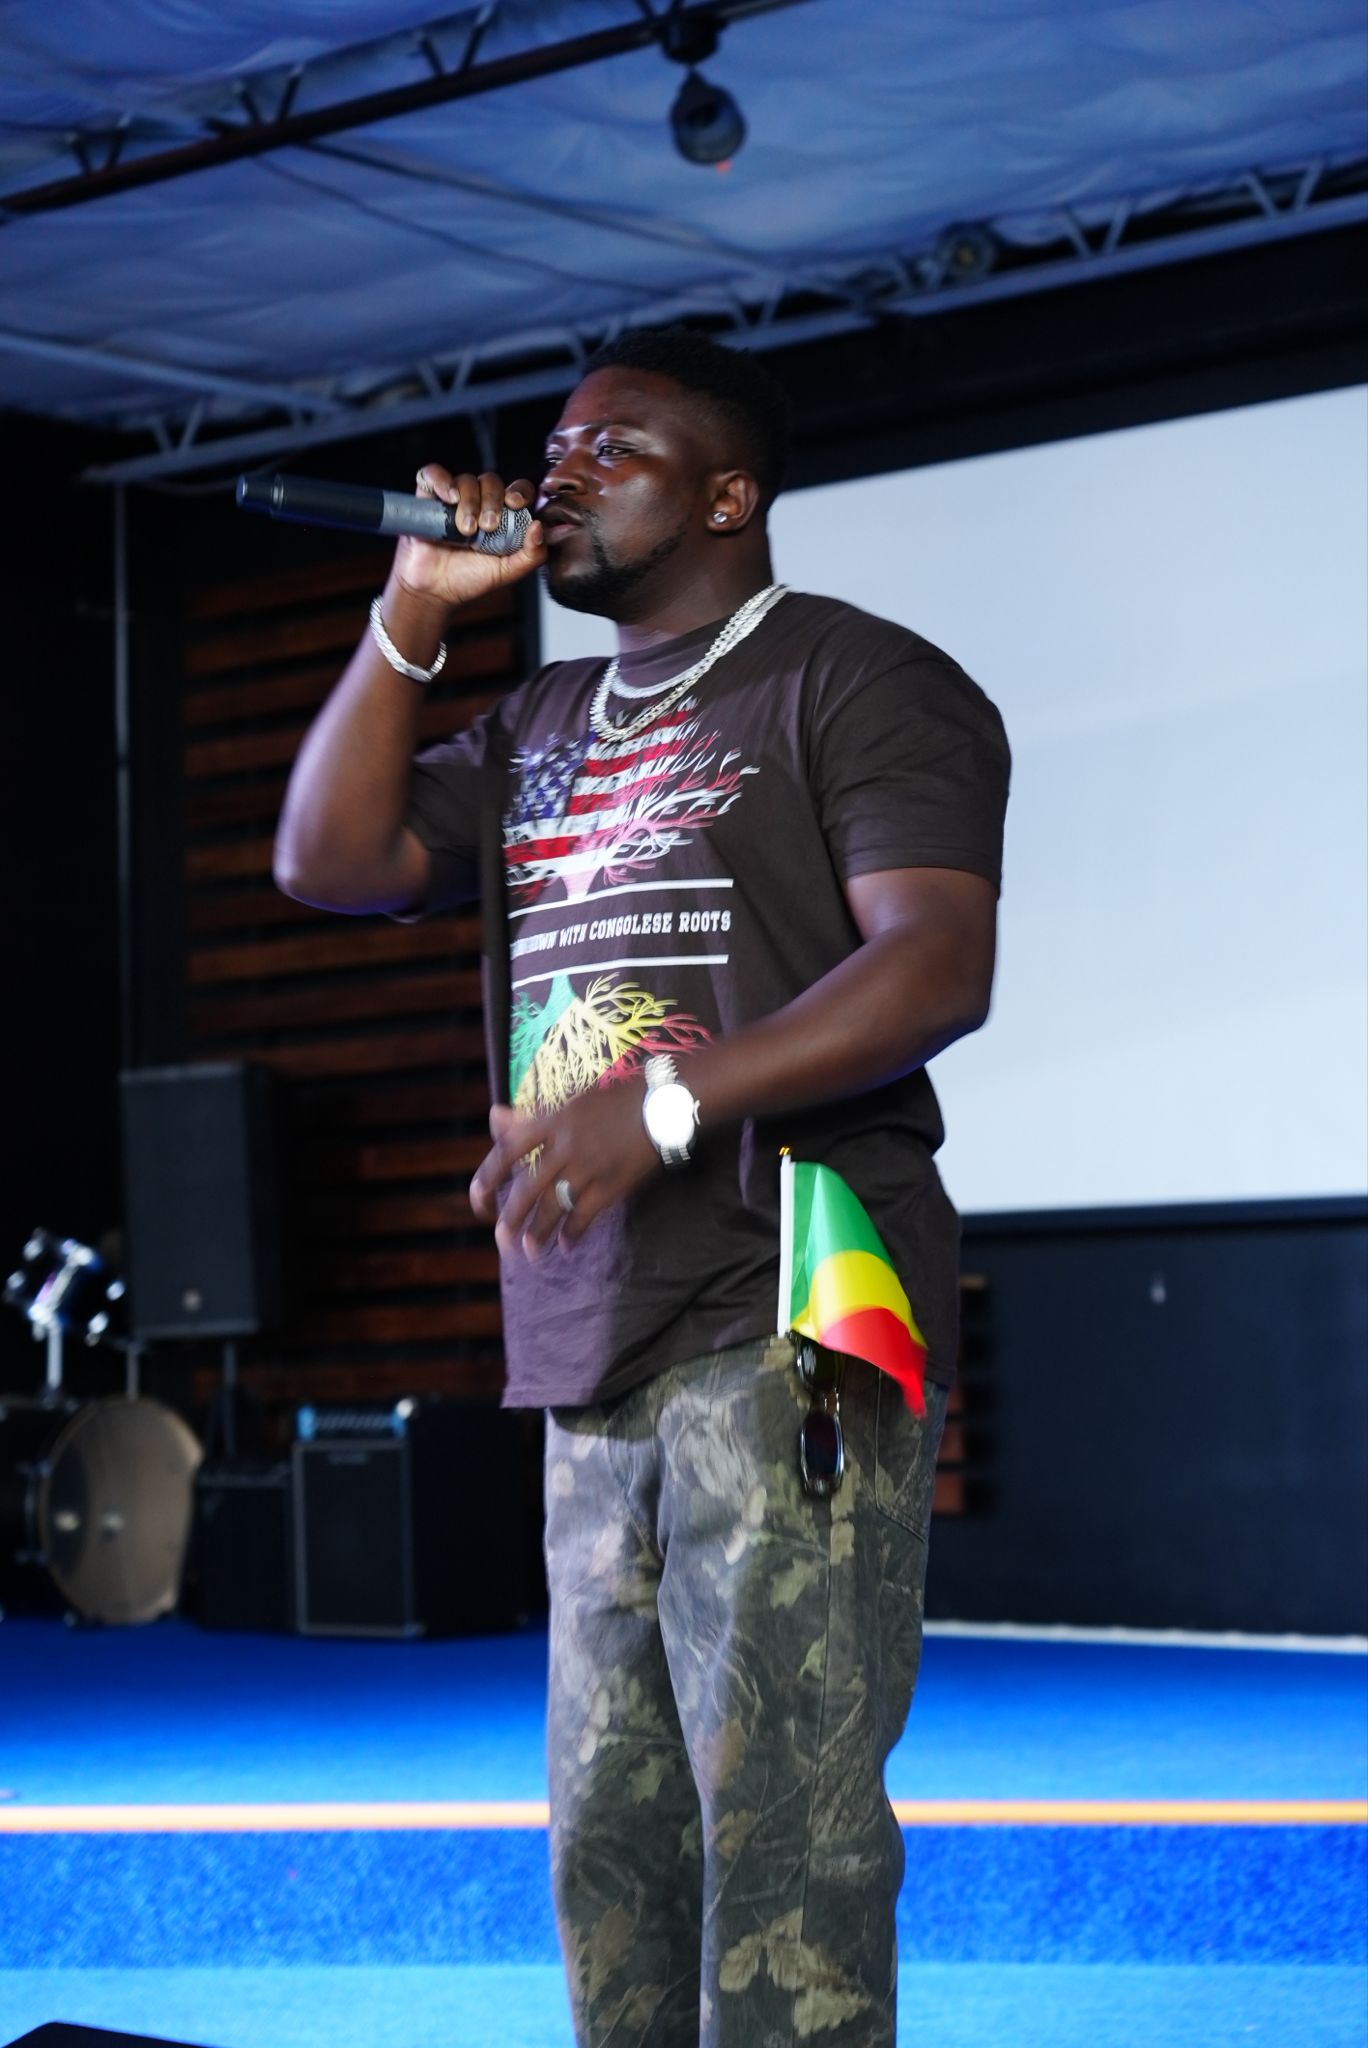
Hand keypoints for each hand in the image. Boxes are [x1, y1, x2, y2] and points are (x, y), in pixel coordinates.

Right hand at [392, 465, 545, 611]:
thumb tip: (539, 526)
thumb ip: (532, 555)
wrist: (434, 590)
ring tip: (466, 530)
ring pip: (466, 480)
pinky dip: (442, 481)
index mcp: (502, 516)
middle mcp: (479, 503)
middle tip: (487, 527)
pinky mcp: (428, 498)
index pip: (517, 490)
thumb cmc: (469, 579)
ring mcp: (453, 499)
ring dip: (469, 503)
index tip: (515, 504)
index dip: (519, 491)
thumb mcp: (507, 572)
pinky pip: (433, 475)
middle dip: (492, 501)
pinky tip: (448, 498)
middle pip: (491, 481)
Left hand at [470, 1090, 659, 1261]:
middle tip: (502, 1241)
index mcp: (552, 1121)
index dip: (488, 1177)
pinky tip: (566, 1246)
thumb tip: (495, 1117)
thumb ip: (530, 1118)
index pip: (508, 1150)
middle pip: (529, 1188)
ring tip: (529, 1252)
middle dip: (512, 1218)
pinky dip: (574, 1232)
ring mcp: (589, 1167)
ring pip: (555, 1206)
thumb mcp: (569, 1103)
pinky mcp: (612, 1184)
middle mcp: (566, 1145)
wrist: (661, 1105)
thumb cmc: (613, 1103)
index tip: (479, 1200)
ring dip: (539, 1233)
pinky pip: (586, 1214)